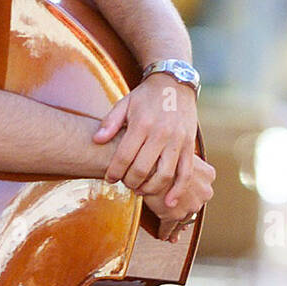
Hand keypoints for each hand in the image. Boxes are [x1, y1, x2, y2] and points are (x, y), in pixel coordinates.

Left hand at [93, 71, 199, 208]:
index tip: (109, 179)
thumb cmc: (146, 96)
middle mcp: (161, 134)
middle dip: (130, 182)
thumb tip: (96, 140)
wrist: (175, 83)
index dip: (114, 172)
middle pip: (142, 169)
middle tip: (125, 183)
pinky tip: (168, 202)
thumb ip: (110, 122)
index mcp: (142, 124)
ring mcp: (177, 141)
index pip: (124, 156)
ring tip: (140, 190)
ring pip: (164, 175)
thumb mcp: (125, 103)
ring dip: (150, 188)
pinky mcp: (189, 146)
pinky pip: (185, 173)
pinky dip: (177, 190)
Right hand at [141, 157, 215, 240]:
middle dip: (188, 212)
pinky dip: (166, 232)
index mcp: (207, 175)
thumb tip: (177, 165)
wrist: (150, 163)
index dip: (194, 197)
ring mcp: (190, 206)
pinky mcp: (174, 216)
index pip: (201, 190)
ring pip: (184, 219)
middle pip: (195, 205)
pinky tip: (163, 235)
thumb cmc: (161, 155)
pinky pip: (169, 227)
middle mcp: (204, 192)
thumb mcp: (179, 155)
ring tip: (173, 234)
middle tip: (182, 221)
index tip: (189, 201)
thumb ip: (183, 164)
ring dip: (178, 226)